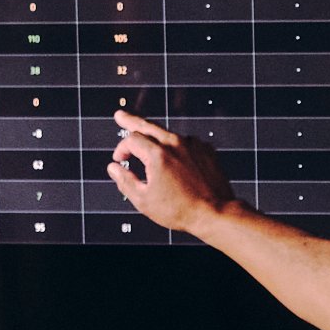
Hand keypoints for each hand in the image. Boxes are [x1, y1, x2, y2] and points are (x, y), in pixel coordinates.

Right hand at [109, 110, 239, 234]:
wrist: (216, 213)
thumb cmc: (182, 210)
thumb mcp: (144, 200)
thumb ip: (124, 181)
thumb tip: (113, 169)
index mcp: (158, 155)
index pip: (131, 140)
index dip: (121, 149)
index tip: (119, 160)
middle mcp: (175, 144)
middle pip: (148, 125)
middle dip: (131, 120)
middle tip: (121, 116)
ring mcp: (193, 145)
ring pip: (167, 133)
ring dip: (154, 135)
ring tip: (146, 136)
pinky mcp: (206, 150)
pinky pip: (186, 141)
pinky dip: (175, 145)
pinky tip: (173, 154)